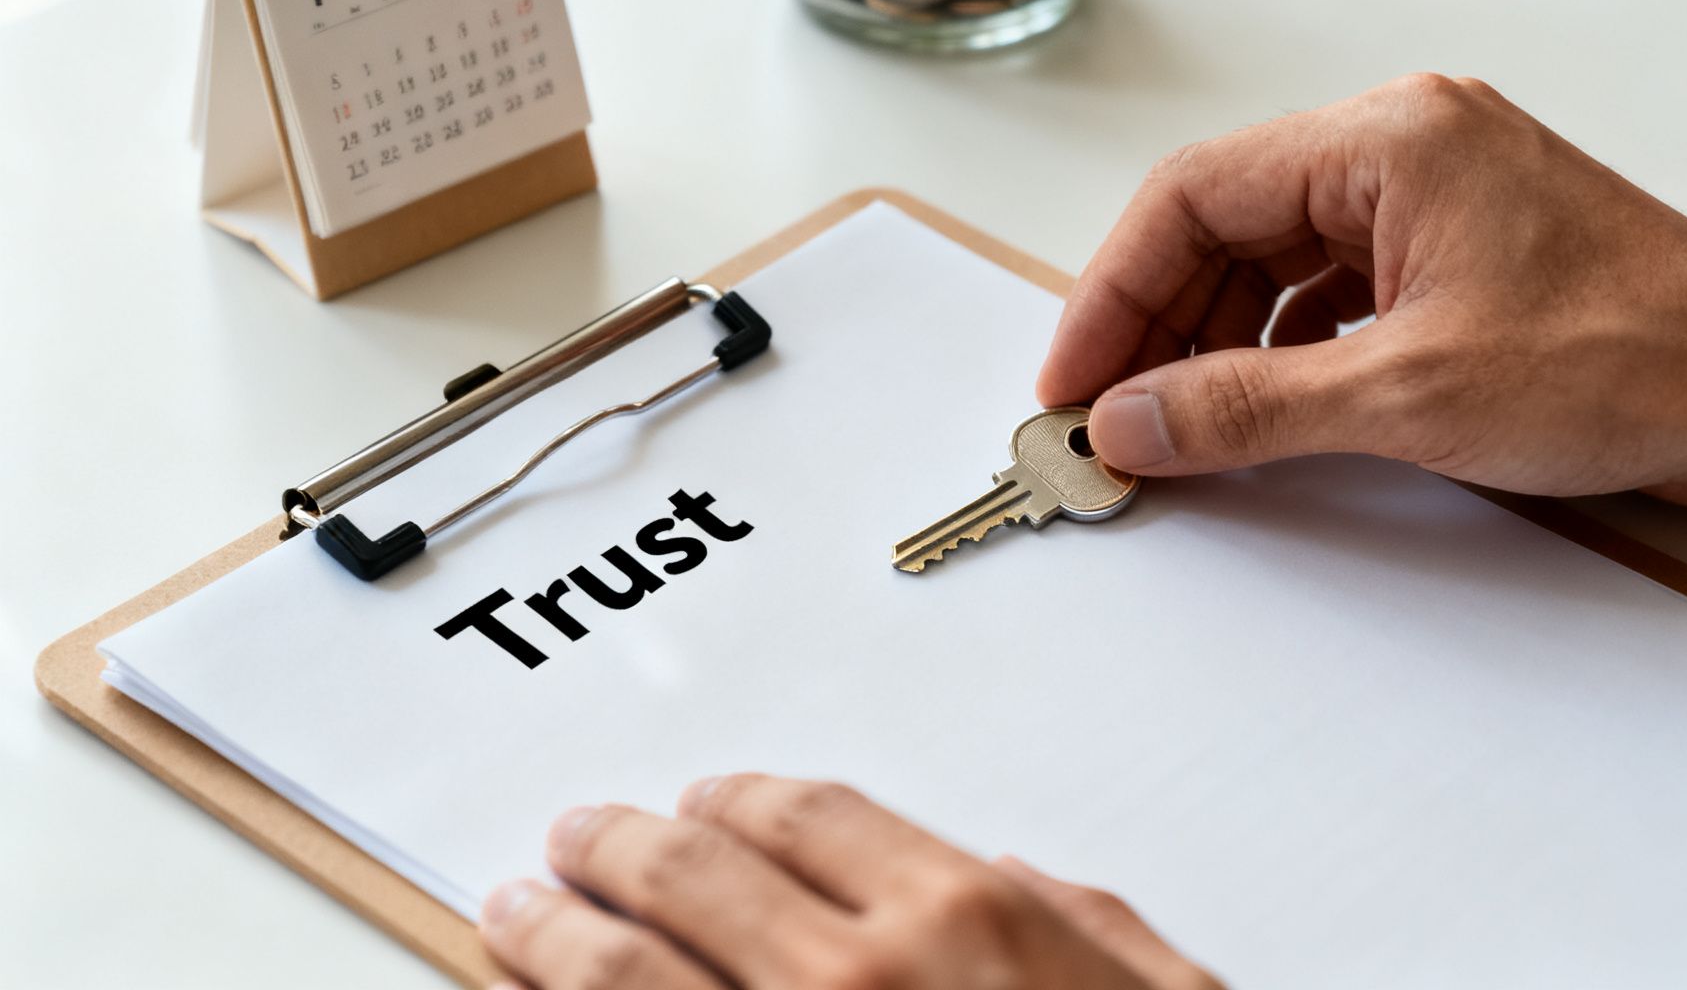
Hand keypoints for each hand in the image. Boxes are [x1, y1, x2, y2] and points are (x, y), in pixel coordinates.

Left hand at [481, 774, 1222, 989]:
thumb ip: (1089, 928)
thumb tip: (1022, 882)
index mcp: (965, 924)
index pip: (805, 813)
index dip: (735, 798)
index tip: (702, 802)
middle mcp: (854, 983)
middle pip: (688, 874)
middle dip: (614, 846)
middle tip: (577, 840)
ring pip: (620, 975)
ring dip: (549, 935)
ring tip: (513, 915)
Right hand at [1037, 74, 1686, 546]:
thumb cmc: (1637, 358)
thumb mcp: (1409, 394)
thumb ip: (1248, 407)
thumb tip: (1134, 418)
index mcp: (1388, 140)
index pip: (1193, 197)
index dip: (1112, 293)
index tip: (1074, 382)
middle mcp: (1406, 150)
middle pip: (1225, 225)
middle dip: (1158, 324)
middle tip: (1111, 416)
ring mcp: (1437, 202)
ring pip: (1275, 261)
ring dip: (1217, 343)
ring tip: (1173, 426)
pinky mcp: (1462, 258)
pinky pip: (1332, 291)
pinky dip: (1283, 351)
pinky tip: (1261, 409)